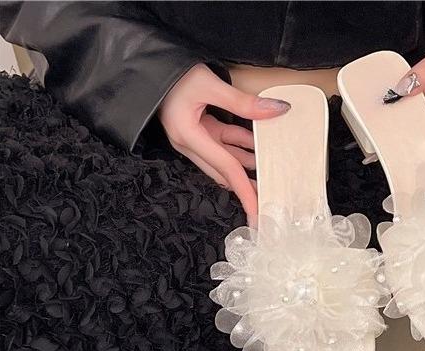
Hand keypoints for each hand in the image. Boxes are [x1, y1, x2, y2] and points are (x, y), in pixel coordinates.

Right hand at [158, 64, 290, 222]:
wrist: (147, 64)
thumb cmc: (172, 72)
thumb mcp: (209, 84)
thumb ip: (243, 102)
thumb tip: (276, 109)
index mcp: (189, 137)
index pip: (226, 169)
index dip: (244, 192)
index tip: (257, 213)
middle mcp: (189, 144)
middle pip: (225, 172)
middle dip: (247, 186)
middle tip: (270, 197)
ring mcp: (193, 138)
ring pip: (225, 159)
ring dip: (247, 164)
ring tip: (271, 171)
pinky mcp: (197, 130)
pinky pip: (222, 143)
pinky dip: (239, 144)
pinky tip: (257, 145)